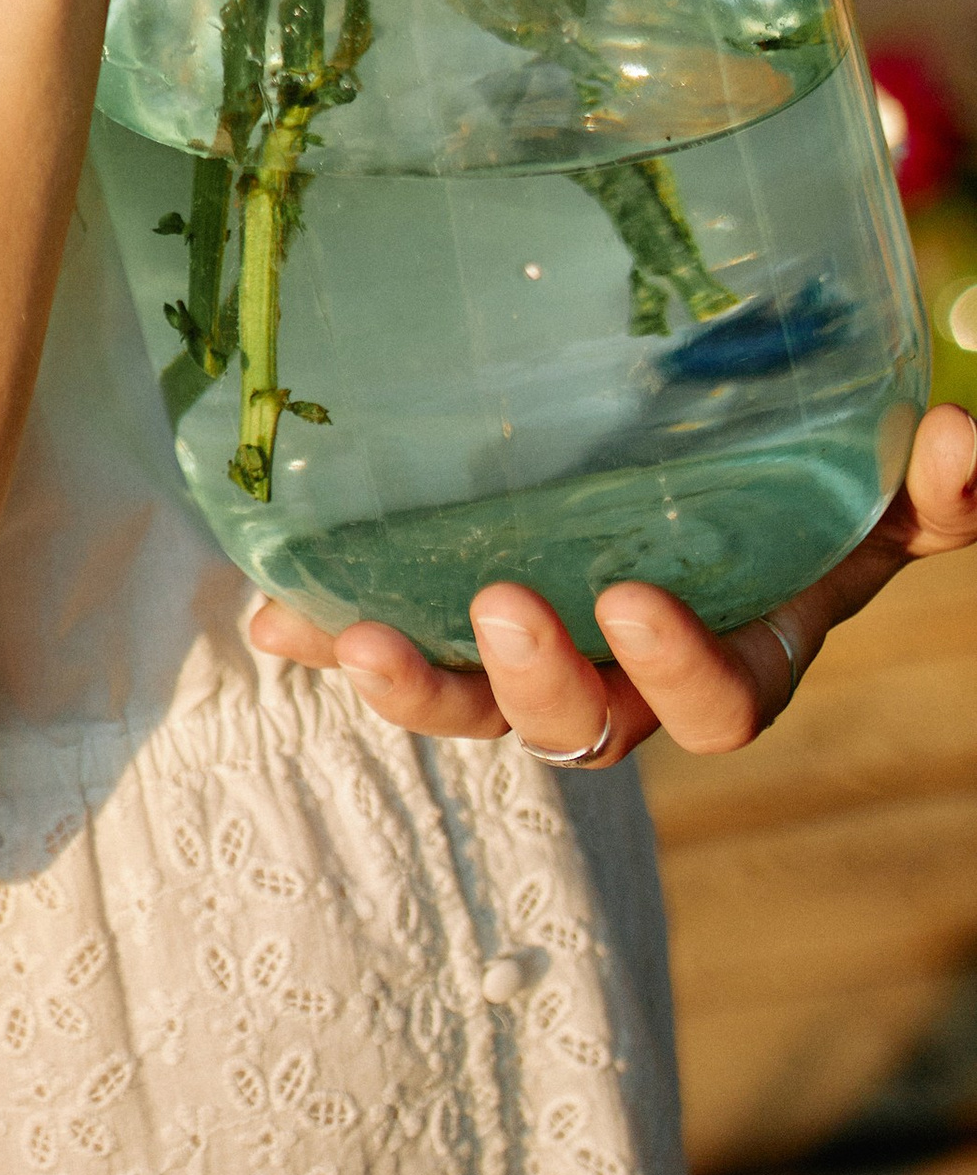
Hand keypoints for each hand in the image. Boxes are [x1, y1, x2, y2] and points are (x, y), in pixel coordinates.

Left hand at [248, 400, 976, 757]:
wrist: (724, 464)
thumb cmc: (809, 485)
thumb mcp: (876, 486)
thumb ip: (931, 486)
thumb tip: (972, 444)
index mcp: (733, 652)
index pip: (714, 708)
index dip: (677, 672)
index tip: (634, 597)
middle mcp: (628, 676)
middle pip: (575, 730)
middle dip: (529, 685)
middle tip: (497, 607)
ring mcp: (536, 650)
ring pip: (468, 704)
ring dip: (406, 679)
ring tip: (339, 638)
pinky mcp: (452, 610)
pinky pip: (388, 634)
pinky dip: (327, 630)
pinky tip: (267, 612)